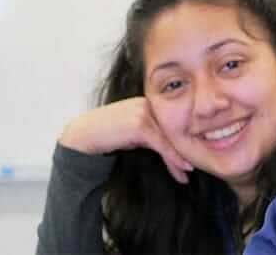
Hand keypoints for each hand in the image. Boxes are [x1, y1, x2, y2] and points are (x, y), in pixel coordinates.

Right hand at [59, 97, 192, 182]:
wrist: (83, 134)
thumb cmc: (109, 135)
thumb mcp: (136, 132)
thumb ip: (153, 134)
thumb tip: (172, 147)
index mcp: (150, 103)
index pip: (171, 124)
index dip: (181, 142)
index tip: (189, 158)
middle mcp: (149, 104)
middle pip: (173, 131)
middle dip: (183, 151)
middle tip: (192, 168)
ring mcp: (144, 112)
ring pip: (169, 139)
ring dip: (179, 158)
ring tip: (187, 172)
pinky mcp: (140, 124)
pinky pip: (162, 144)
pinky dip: (172, 158)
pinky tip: (180, 169)